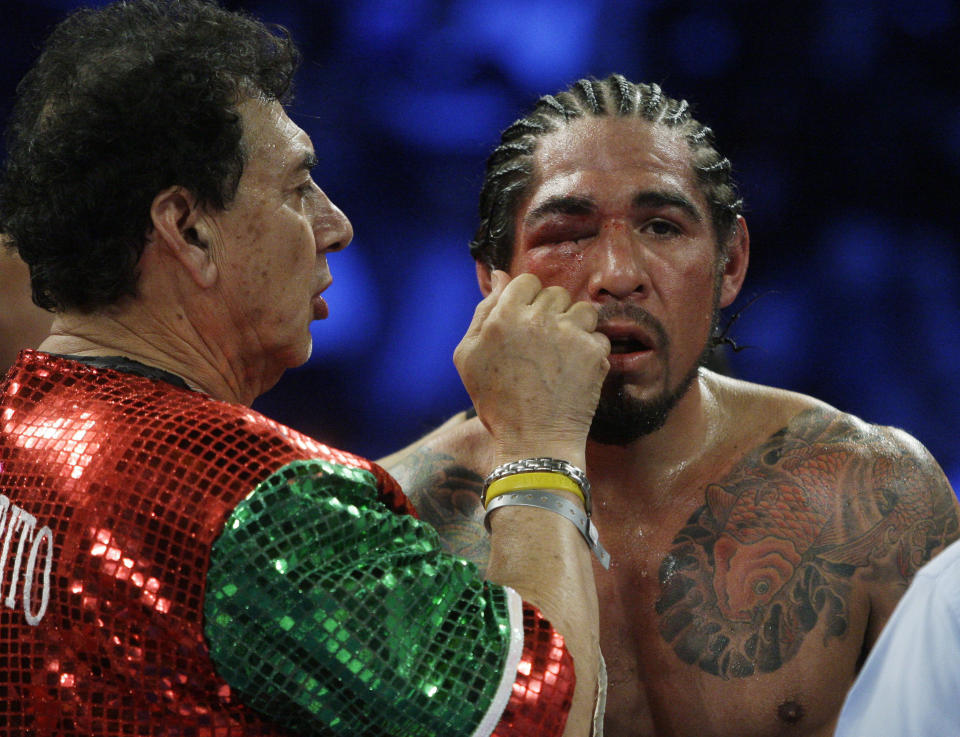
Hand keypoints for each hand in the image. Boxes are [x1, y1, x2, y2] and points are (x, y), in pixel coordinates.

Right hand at [454, 271, 609, 465]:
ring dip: (575, 327)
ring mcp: (569, 334)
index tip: (527, 322)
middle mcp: (538, 319)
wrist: (534, 442)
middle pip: (555, 293)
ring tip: (562, 356)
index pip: (526, 281)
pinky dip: (590, 351)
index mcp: (504, 316)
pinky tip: (574, 372)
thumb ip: (483, 311)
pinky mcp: (594, 352)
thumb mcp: (468, 356)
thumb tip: (500, 277)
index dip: (528, 300)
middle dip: (551, 314)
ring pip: (582, 310)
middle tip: (543, 346)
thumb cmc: (496, 402)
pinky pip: (598, 335)